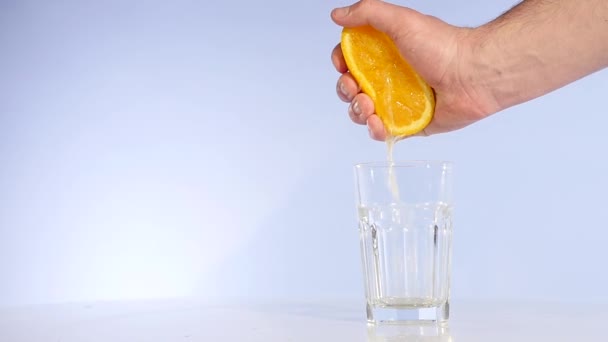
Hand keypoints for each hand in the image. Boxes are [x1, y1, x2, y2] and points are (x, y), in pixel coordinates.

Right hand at [331, 0, 493, 139]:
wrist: (473, 76)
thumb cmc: (442, 47)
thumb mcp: (401, 20)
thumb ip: (367, 13)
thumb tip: (337, 15)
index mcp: (386, 53)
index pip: (351, 59)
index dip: (341, 63)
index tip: (342, 65)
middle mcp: (389, 77)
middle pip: (352, 87)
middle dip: (346, 90)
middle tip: (355, 88)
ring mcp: (397, 102)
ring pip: (362, 112)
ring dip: (357, 111)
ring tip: (368, 106)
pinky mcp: (408, 124)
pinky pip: (382, 132)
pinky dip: (374, 130)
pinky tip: (377, 123)